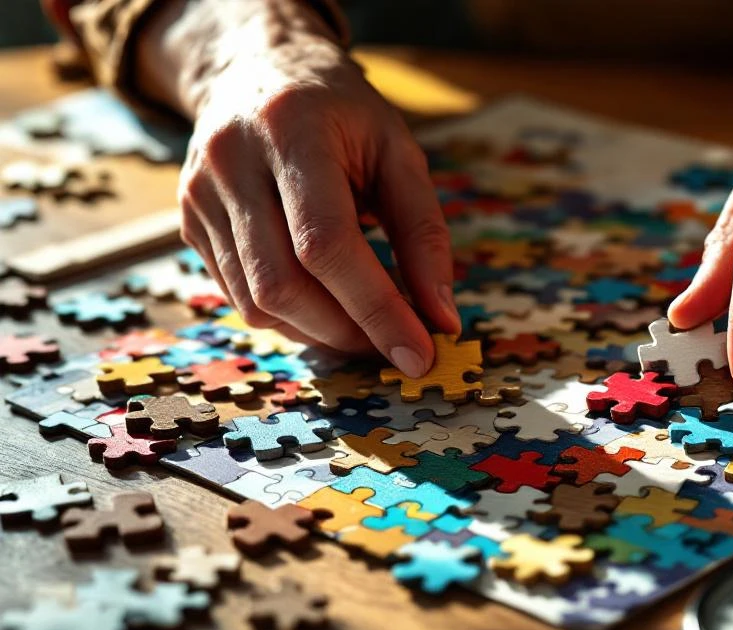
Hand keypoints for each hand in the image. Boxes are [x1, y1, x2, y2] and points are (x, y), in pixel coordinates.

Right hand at [176, 19, 458, 376]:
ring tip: (366, 330)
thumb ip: (425, 234)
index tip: (419, 354)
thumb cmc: (341, 114)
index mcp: (291, 133)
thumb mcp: (398, 153)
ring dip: (320, 333)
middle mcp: (231, 164)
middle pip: (283, 284)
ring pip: (255, 303)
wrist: (256, 69)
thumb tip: (441, 319)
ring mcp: (200, 196)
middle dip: (348, 332)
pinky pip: (239, 297)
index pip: (327, 244)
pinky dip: (290, 319)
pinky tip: (325, 309)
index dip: (375, 309)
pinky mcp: (188, 222)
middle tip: (397, 344)